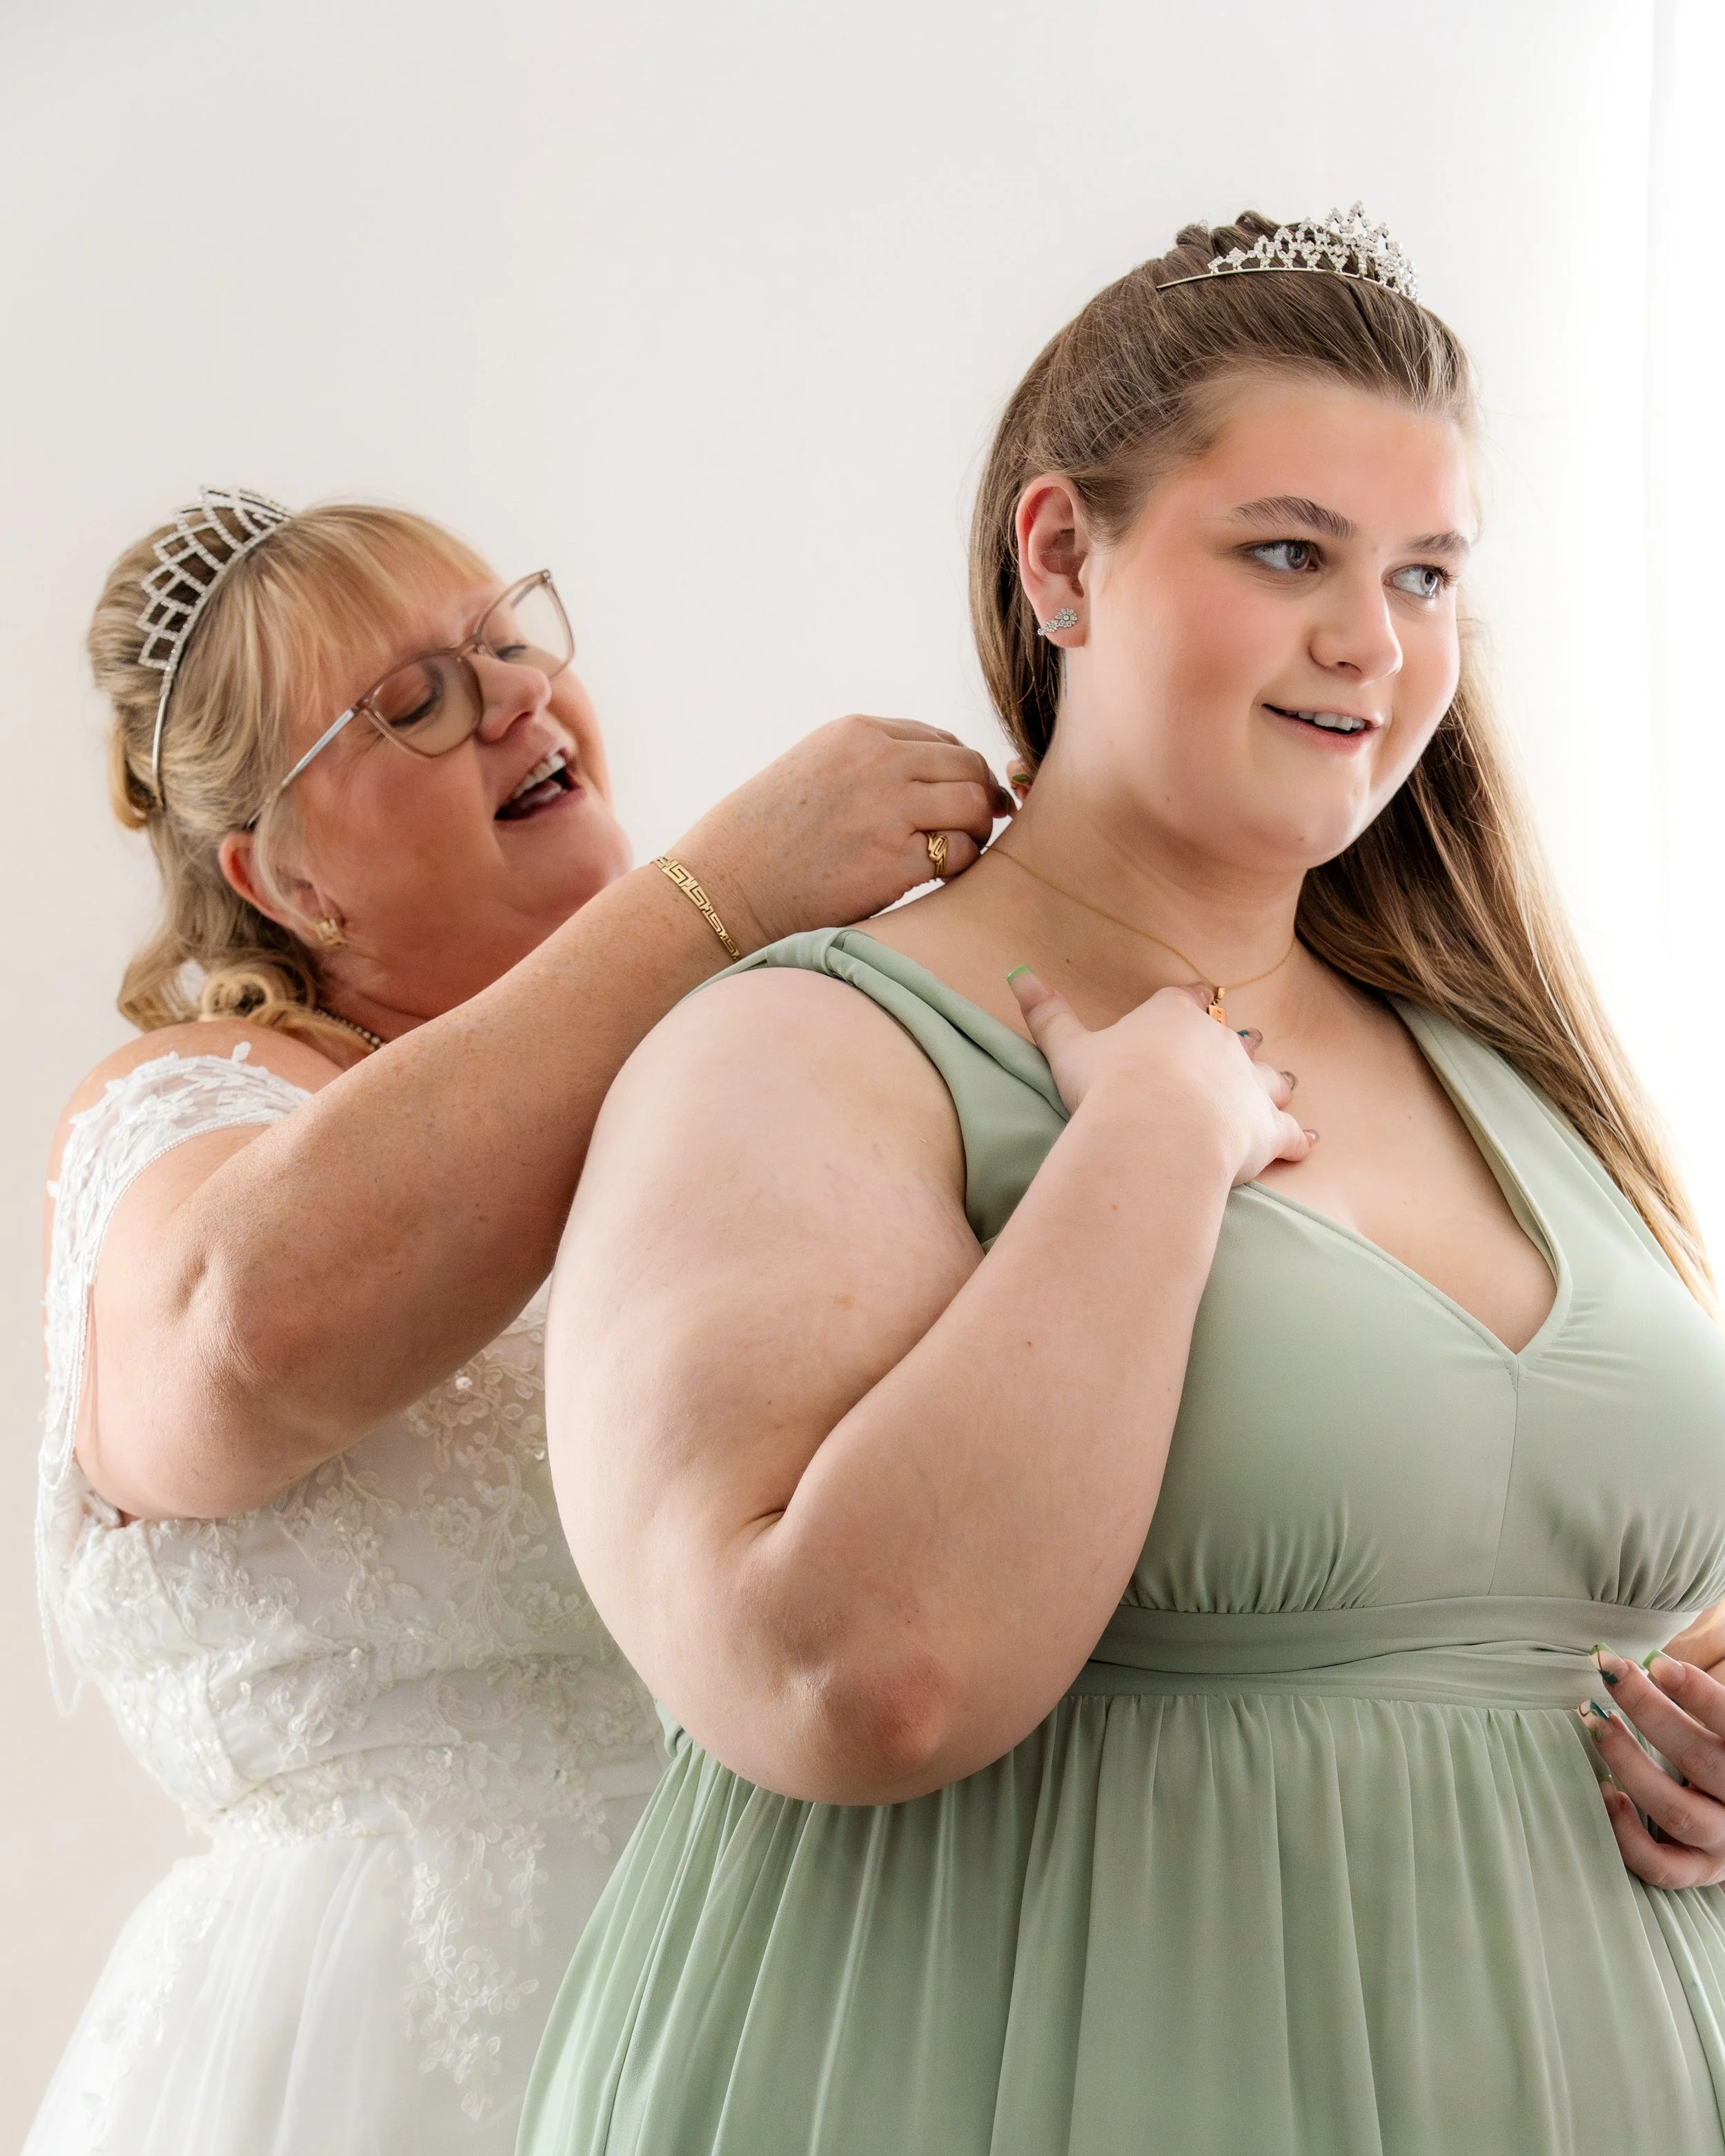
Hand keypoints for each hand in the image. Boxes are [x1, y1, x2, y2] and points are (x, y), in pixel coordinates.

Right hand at [674, 716, 1014, 950]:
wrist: (722, 889)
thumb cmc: (762, 839)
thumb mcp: (812, 770)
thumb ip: (868, 763)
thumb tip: (936, 777)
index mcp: (856, 733)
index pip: (940, 739)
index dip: (955, 772)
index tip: (953, 800)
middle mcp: (877, 761)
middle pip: (967, 766)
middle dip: (976, 798)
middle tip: (969, 828)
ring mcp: (889, 809)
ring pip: (973, 803)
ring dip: (974, 829)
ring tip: (955, 851)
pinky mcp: (895, 860)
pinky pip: (961, 852)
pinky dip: (959, 865)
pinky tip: (935, 876)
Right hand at [1009, 971, 1314, 1185]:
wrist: (1155, 1129)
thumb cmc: (1109, 1086)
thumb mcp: (1067, 1048)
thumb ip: (1046, 1013)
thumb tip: (1017, 975)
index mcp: (1173, 1017)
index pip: (1188, 998)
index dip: (1192, 1000)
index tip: (1196, 999)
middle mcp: (1219, 1041)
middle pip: (1235, 1035)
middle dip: (1237, 1042)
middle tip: (1241, 1043)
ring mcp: (1248, 1083)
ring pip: (1270, 1076)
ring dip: (1273, 1080)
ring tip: (1280, 1082)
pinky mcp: (1267, 1126)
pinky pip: (1290, 1131)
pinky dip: (1297, 1136)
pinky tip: (1305, 1139)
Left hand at [1585, 1643, 1724, 1885]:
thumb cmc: (1720, 1754)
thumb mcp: (1717, 1725)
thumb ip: (1696, 1696)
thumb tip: (1645, 1662)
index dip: (1699, 1694)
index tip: (1658, 1664)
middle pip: (1698, 1758)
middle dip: (1649, 1711)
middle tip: (1611, 1675)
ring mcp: (1722, 1841)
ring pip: (1675, 1810)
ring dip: (1628, 1763)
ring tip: (1596, 1723)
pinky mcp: (1698, 1870)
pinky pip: (1660, 1865)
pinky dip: (1627, 1833)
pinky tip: (1607, 1793)